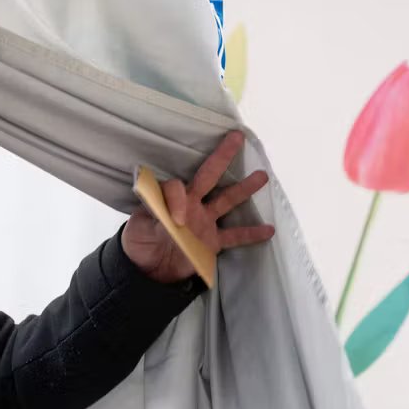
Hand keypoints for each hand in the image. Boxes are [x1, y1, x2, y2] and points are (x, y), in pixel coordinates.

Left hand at [122, 130, 276, 283]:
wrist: (148, 271)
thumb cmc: (139, 244)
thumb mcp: (139, 230)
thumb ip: (153, 219)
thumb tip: (169, 213)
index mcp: (168, 199)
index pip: (176, 188)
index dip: (177, 200)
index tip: (178, 221)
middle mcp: (189, 205)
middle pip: (206, 177)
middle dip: (220, 158)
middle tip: (235, 137)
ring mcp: (203, 221)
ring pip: (226, 200)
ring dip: (243, 189)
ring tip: (262, 175)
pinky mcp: (213, 241)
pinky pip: (234, 236)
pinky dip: (251, 233)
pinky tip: (269, 229)